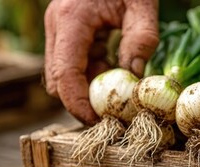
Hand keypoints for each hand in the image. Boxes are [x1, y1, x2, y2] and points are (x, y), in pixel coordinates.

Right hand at [44, 0, 158, 123]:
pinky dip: (92, 72)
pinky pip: (74, 60)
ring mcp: (60, 28)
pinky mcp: (68, 29)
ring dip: (88, 86)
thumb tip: (135, 77)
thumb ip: (140, 39)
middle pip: (58, 79)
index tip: (98, 121)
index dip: (77, 103)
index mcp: (71, 20)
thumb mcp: (142, 4)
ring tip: (120, 95)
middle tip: (112, 114)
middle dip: (80, 100)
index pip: (64, 74)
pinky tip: (117, 73)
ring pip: (64, 72)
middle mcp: (58, 26)